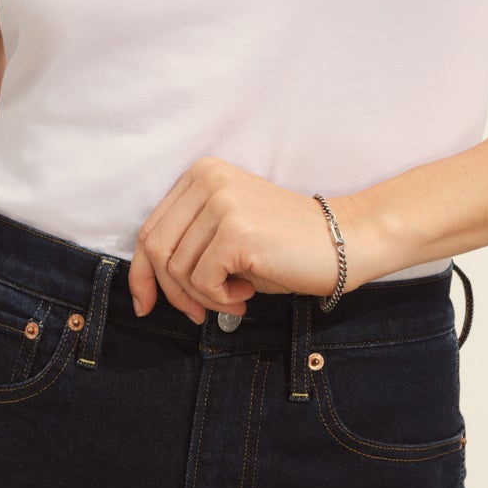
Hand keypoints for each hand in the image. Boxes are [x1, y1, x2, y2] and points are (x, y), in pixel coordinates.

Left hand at [128, 157, 361, 322]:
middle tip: (198, 313)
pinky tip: (246, 294)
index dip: (142, 273)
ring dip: (203, 298)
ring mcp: (221, 203)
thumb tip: (145, 287)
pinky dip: (220, 299)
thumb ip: (187, 246)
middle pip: (155, 250)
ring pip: (178, 270)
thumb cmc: (286, 246)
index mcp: (201, 174)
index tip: (146, 304)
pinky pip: (202, 281)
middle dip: (172, 293)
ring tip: (235, 298)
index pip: (150, 230)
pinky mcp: (236, 231)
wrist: (345, 241)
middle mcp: (207, 180)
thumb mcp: (226, 236)